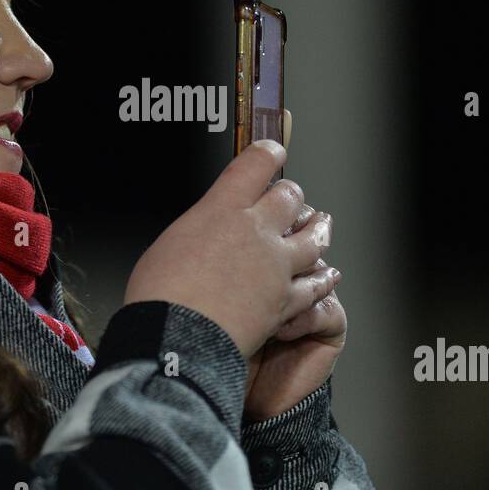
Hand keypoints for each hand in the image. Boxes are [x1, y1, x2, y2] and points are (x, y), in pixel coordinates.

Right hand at [124, 131, 329, 360]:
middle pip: (289, 197)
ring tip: (323, 225)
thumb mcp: (169, 243)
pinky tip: (328, 275)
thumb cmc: (160, 296)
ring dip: (318, 229)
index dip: (267, 153)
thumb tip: (206, 235)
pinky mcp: (285, 300)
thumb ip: (198, 230)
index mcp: (221, 209)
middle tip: (290, 198)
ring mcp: (275, 266)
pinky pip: (314, 285)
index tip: (272, 151)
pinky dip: (322, 279)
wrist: (178, 338)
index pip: (255, 165)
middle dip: (290, 195)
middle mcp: (255, 230)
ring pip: (313, 238)